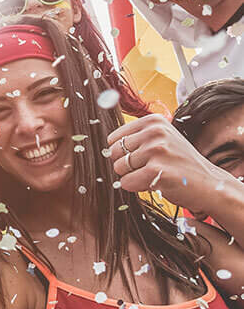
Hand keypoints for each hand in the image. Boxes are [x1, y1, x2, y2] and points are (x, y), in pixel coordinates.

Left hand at [108, 113, 229, 213]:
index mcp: (153, 121)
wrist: (209, 184)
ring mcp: (157, 150)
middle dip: (127, 165)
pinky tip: (156, 183)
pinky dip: (136, 187)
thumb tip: (100, 144)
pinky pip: (126, 182)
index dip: (124, 153)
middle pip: (113, 153)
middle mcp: (155, 132)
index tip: (145, 157)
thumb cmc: (178, 163)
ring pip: (118, 168)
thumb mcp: (160, 140)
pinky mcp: (157, 170)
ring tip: (156, 174)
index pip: (113, 138)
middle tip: (151, 168)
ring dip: (133, 176)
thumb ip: (134, 138)